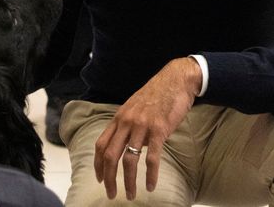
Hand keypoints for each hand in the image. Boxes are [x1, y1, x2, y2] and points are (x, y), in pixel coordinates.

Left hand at [93, 58, 200, 200]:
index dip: (98, 164)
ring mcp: (142, 126)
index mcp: (119, 118)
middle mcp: (127, 122)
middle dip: (109, 178)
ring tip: (131, 194)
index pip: (101, 144)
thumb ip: (128, 125)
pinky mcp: (159, 130)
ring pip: (129, 160)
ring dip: (129, 181)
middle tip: (111, 194)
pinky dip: (150, 175)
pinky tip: (151, 185)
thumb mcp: (134, 107)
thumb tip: (128, 145)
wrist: (175, 79)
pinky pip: (152, 158)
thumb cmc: (157, 94)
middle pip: (110, 155)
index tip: (99, 179)